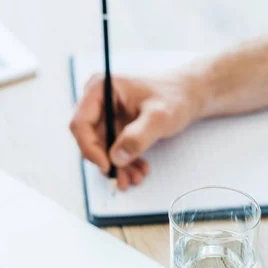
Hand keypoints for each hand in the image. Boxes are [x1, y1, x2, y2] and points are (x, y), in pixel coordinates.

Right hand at [70, 73, 200, 189]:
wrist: (186, 97)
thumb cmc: (174, 98)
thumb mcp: (159, 117)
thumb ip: (138, 136)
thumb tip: (116, 157)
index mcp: (101, 87)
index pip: (81, 123)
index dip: (90, 148)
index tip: (108, 166)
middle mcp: (97, 100)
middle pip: (88, 138)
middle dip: (106, 162)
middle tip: (123, 180)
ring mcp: (104, 114)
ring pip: (101, 149)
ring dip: (117, 167)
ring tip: (136, 177)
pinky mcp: (113, 126)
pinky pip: (112, 150)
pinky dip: (124, 163)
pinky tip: (139, 169)